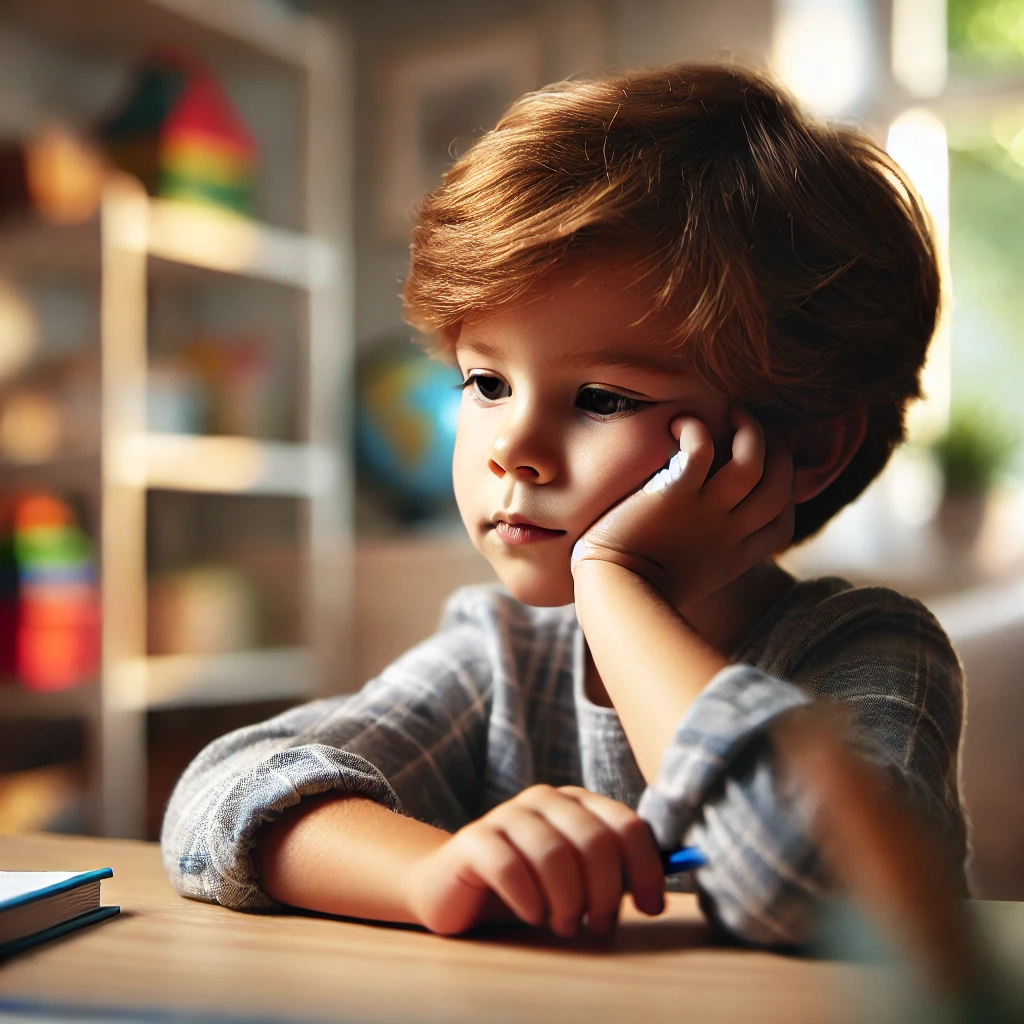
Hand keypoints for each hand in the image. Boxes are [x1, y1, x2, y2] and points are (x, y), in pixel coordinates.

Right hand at [405, 784, 665, 936]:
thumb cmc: (530, 886)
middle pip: (594, 841)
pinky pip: (510, 866)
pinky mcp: (474, 840)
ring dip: (567, 901)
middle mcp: (543, 800)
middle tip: (599, 927)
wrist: (455, 887)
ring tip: (563, 926)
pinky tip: (531, 913)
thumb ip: (621, 867)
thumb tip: (682, 863)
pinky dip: (528, 899)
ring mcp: (506, 815)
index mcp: (576, 802)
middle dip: (605, 893)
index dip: (647, 869)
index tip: (651, 906)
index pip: (627, 825)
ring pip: (554, 854)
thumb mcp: (580, 876)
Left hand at [571, 404, 794, 608]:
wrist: (611, 593)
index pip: (783, 521)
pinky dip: (695, 429)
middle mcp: (728, 533)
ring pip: (753, 461)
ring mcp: (704, 513)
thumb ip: (705, 554)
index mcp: (734, 556)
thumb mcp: (689, 576)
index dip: (784, 491)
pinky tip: (678, 423)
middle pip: (780, 484)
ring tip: (734, 409)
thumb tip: (698, 538)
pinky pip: (701, 450)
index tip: (767, 469)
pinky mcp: (673, 495)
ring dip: (751, 429)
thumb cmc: (637, 585)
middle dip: (779, 448)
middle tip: (756, 425)